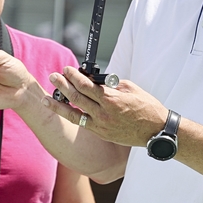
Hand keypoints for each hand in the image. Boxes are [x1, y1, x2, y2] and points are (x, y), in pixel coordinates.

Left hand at [48, 67, 166, 147]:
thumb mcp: (131, 88)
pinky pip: (83, 123)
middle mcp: (103, 113)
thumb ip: (110, 84)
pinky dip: (71, 115)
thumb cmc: (147, 107)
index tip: (67, 70)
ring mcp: (101, 126)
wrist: (156, 131)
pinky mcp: (102, 133)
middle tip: (53, 76)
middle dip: (62, 86)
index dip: (74, 76)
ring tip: (45, 98)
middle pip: (76, 98)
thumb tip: (95, 80)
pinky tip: (62, 110)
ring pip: (74, 114)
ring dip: (58, 105)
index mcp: (111, 99)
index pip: (86, 85)